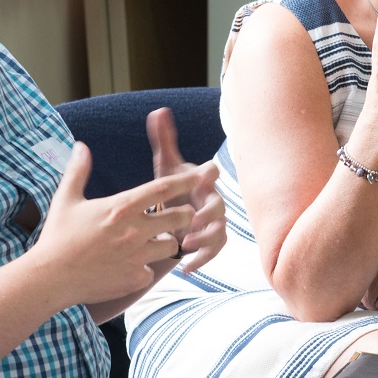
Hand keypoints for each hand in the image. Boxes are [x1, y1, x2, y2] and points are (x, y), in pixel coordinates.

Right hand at [33, 142, 199, 304]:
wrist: (51, 277)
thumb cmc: (58, 236)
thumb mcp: (66, 199)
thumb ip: (78, 171)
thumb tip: (81, 146)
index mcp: (121, 207)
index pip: (163, 188)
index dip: (186, 181)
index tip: (201, 175)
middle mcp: (134, 230)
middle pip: (180, 217)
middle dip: (184, 214)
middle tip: (180, 214)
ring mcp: (137, 256)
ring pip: (172, 245)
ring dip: (167, 241)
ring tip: (154, 240)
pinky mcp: (134, 278)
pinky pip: (152, 271)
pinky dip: (145, 268)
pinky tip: (131, 266)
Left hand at [146, 108, 226, 271]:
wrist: (171, 214)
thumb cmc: (169, 187)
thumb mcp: (165, 166)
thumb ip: (164, 140)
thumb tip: (158, 111)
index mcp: (202, 181)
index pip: (212, 174)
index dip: (209, 174)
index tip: (202, 176)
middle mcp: (211, 201)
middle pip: (219, 206)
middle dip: (207, 215)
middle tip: (190, 223)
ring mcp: (212, 223)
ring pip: (219, 232)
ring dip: (205, 240)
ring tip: (186, 246)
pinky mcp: (209, 242)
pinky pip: (213, 251)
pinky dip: (202, 260)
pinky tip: (186, 267)